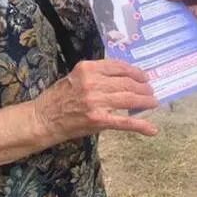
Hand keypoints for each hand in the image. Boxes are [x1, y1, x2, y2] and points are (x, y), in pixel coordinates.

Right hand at [32, 59, 157, 141]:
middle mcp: (93, 83)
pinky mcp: (98, 120)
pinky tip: (151, 129)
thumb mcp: (75, 77)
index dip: (135, 71)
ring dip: (145, 101)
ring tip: (153, 102)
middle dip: (143, 87)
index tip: (143, 76)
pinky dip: (140, 125)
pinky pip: (124, 122)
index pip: (118, 66)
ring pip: (129, 99)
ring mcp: (96, 101)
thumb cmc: (58, 98)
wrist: (43, 119)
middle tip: (151, 90)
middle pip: (126, 83)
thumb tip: (122, 78)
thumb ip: (96, 75)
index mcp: (87, 69)